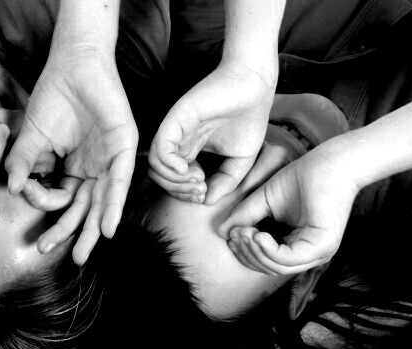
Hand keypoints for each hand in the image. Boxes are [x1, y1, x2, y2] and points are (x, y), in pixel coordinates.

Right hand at [5, 46, 136, 263]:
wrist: (74, 63)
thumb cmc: (54, 96)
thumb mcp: (32, 137)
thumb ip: (23, 162)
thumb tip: (11, 188)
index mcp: (73, 169)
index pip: (62, 200)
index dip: (50, 213)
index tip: (36, 221)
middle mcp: (93, 170)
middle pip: (84, 209)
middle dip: (72, 234)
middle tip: (62, 257)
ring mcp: (109, 160)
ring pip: (102, 202)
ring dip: (94, 229)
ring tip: (82, 253)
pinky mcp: (123, 148)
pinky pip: (119, 183)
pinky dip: (114, 206)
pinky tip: (108, 228)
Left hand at [150, 61, 274, 204]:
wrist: (255, 84)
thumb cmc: (249, 116)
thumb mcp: (240, 160)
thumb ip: (226, 182)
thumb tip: (207, 201)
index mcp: (189, 150)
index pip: (172, 181)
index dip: (185, 194)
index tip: (205, 193)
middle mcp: (178, 142)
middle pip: (160, 178)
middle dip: (179, 192)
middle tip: (201, 190)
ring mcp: (175, 131)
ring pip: (156, 167)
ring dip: (176, 182)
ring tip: (199, 179)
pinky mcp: (176, 120)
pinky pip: (159, 149)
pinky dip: (170, 166)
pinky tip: (188, 168)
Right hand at [218, 139, 359, 275]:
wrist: (329, 162)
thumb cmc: (301, 177)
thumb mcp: (263, 201)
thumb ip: (245, 218)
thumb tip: (222, 233)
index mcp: (299, 247)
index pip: (267, 262)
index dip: (246, 253)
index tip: (232, 234)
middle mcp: (310, 254)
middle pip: (269, 268)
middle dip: (247, 254)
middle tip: (236, 234)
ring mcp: (319, 253)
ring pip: (277, 267)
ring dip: (255, 252)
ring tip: (244, 232)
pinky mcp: (323, 246)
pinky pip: (288, 259)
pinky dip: (268, 250)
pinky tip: (257, 234)